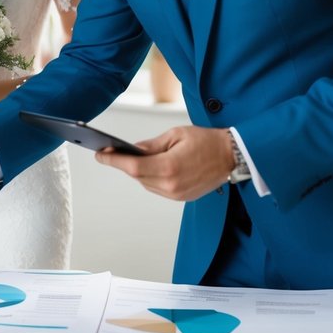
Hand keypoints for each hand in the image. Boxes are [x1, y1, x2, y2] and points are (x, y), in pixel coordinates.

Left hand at [95, 126, 233, 200]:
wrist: (232, 156)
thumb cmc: (207, 141)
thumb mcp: (176, 135)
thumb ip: (152, 145)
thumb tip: (132, 149)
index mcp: (169, 167)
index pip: (133, 166)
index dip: (113, 160)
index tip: (100, 154)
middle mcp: (171, 185)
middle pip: (137, 176)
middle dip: (124, 164)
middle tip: (111, 152)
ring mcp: (177, 194)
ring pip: (146, 183)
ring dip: (138, 171)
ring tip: (130, 158)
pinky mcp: (181, 197)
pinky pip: (157, 188)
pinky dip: (151, 177)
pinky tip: (150, 166)